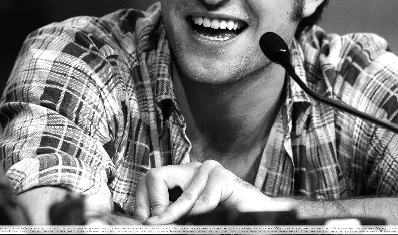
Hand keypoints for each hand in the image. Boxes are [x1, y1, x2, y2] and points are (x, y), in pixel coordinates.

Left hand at [133, 160, 270, 224]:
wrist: (256, 217)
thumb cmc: (222, 218)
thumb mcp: (188, 218)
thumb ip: (170, 216)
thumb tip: (147, 223)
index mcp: (180, 177)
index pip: (148, 180)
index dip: (140, 203)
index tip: (143, 224)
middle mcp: (191, 169)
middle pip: (155, 176)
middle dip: (154, 207)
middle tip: (156, 225)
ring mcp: (208, 170)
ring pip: (181, 198)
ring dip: (178, 218)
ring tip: (179, 228)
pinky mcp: (223, 177)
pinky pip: (203, 202)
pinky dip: (200, 216)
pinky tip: (209, 219)